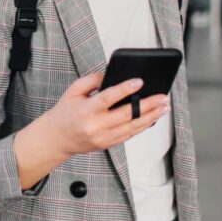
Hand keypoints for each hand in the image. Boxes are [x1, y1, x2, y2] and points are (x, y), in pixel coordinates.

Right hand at [44, 72, 170, 155]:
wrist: (57, 138)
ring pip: (132, 127)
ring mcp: (103, 137)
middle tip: (163, 97)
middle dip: (148, 105)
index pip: (108, 98)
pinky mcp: (108, 144)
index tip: (139, 82)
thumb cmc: (66, 111)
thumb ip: (92, 80)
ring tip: (164, 107)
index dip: (125, 89)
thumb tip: (112, 76)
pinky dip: (142, 126)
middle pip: (127, 114)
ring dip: (151, 117)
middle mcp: (96, 125)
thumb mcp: (74, 91)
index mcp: (86, 110)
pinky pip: (129, 135)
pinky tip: (153, 118)